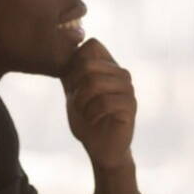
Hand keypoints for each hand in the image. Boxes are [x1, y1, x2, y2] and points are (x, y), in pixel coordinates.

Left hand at [64, 38, 136, 171]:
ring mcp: (128, 89)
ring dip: (81, 102)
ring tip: (85, 112)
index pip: (92, 44)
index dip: (75, 63)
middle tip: (77, 103)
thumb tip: (62, 47)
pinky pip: (105, 102)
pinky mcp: (131, 107)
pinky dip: (91, 114)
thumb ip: (70, 71)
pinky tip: (94, 120)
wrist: (101, 148)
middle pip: (88, 64)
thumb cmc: (87, 120)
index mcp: (109, 66)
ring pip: (95, 82)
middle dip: (75, 86)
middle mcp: (122, 74)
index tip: (73, 85)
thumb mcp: (73, 92)